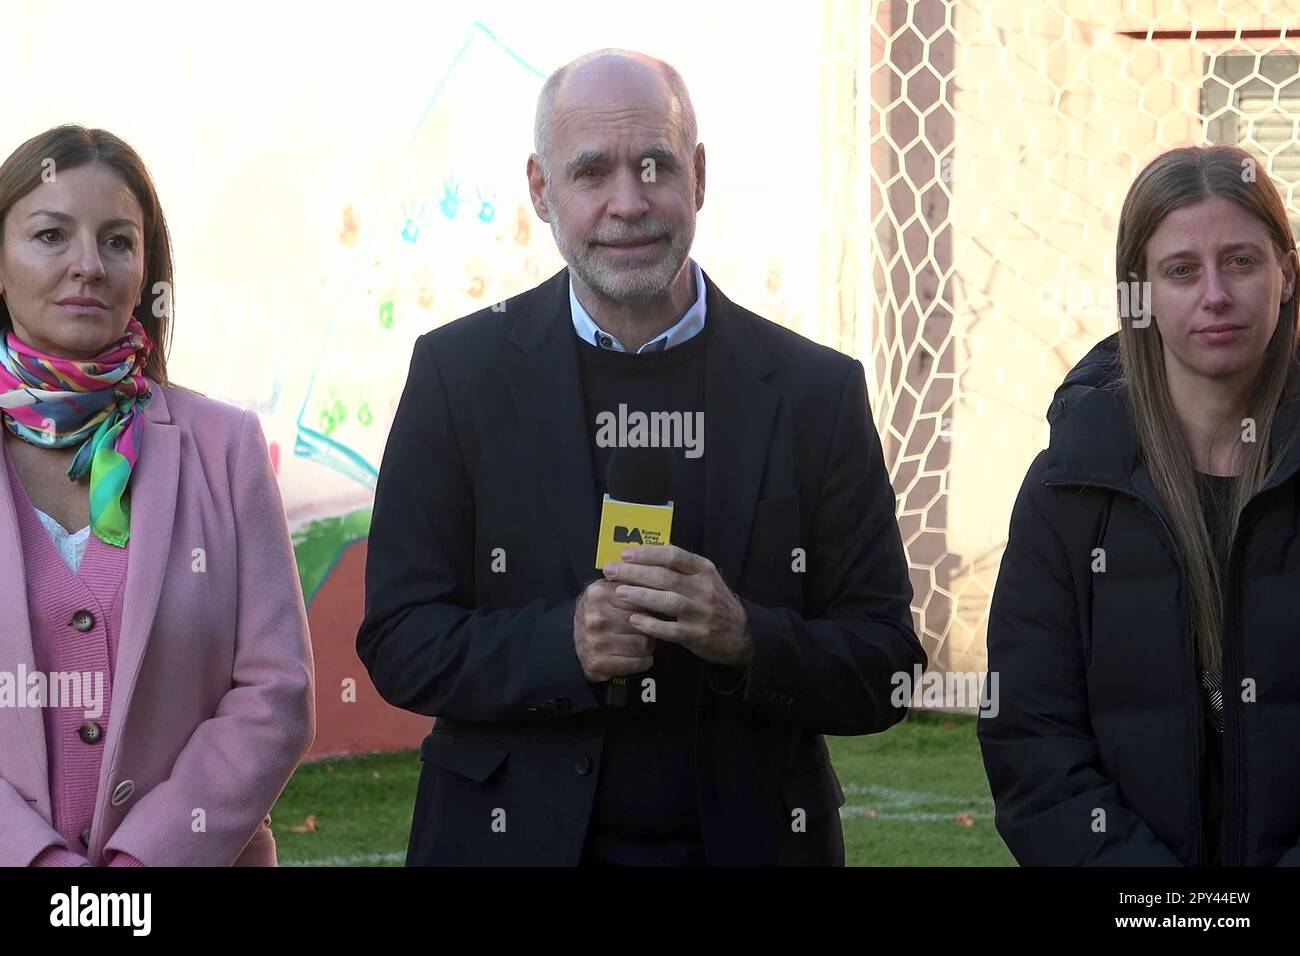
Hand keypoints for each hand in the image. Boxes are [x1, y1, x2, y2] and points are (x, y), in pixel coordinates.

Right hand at [573, 579, 655, 682]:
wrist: (575, 639)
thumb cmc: (600, 613)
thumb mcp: (610, 591)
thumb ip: (632, 584)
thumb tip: (661, 578)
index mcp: (598, 594)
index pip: (640, 598)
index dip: (650, 605)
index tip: (652, 609)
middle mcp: (595, 618)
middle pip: (644, 622)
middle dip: (652, 626)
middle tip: (650, 628)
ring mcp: (594, 642)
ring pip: (643, 643)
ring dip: (649, 645)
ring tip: (644, 642)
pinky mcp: (597, 662)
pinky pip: (636, 662)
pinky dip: (643, 661)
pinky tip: (641, 657)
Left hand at [602, 545, 751, 667]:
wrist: (740, 634)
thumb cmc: (714, 602)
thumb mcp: (705, 578)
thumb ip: (680, 567)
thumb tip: (645, 552)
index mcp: (703, 569)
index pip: (673, 555)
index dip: (647, 553)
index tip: (624, 553)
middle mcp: (703, 588)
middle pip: (665, 576)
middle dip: (634, 573)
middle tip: (611, 571)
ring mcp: (701, 612)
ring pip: (668, 601)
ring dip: (641, 596)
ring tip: (619, 592)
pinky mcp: (697, 635)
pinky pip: (670, 629)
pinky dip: (651, 625)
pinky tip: (634, 620)